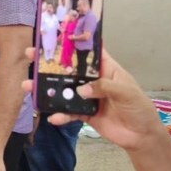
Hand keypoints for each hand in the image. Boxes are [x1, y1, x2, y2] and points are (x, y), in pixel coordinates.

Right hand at [21, 47, 164, 151]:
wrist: (142, 136)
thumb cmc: (139, 108)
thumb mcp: (126, 92)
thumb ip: (104, 88)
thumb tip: (81, 90)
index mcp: (105, 69)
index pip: (88, 51)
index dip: (73, 42)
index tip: (55, 34)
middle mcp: (93, 80)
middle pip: (68, 69)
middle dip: (49, 63)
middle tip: (30, 55)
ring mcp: (86, 97)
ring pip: (63, 90)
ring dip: (46, 89)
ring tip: (28, 86)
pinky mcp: (84, 114)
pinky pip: (68, 113)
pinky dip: (60, 115)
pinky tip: (52, 117)